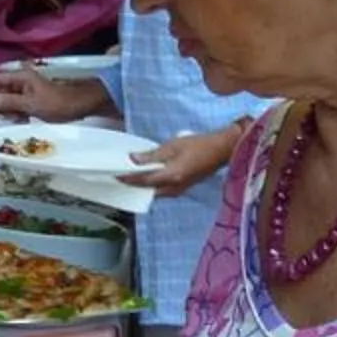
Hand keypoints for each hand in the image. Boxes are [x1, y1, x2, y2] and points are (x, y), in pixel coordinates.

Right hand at [0, 67, 104, 121]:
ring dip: (8, 111)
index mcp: (22, 77)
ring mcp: (29, 91)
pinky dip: (17, 113)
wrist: (82, 105)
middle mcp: (24, 81)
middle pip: (2, 90)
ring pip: (10, 100)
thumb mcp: (32, 104)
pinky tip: (21, 120)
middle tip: (0, 117)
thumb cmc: (58, 102)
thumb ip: (10, 102)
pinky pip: (19, 105)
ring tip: (14, 119)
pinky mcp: (34, 100)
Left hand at [123, 125, 241, 194]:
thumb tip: (133, 159)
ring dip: (142, 185)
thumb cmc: (199, 144)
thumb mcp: (173, 145)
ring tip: (130, 176)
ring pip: (154, 191)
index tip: (114, 175)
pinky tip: (147, 176)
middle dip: (133, 185)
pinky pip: (162, 190)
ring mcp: (178, 190)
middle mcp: (173, 188)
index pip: (143, 180)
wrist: (222, 150)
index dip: (127, 179)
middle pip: (147, 190)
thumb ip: (152, 154)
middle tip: (119, 177)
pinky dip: (152, 184)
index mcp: (170, 177)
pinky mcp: (182, 188)